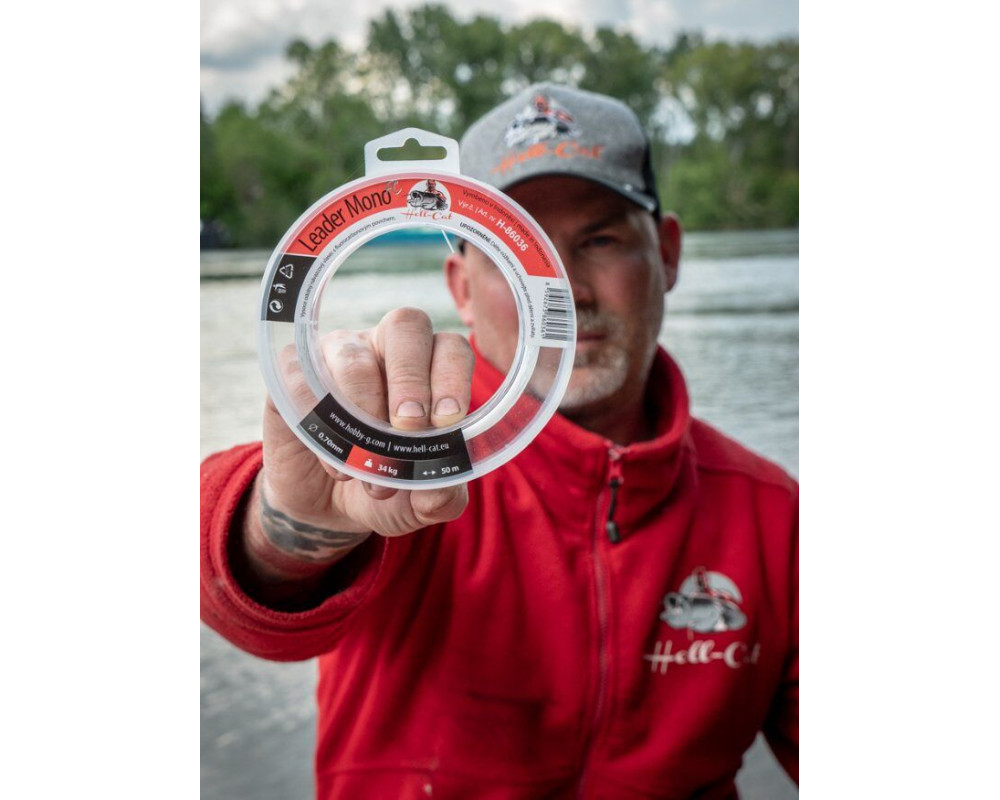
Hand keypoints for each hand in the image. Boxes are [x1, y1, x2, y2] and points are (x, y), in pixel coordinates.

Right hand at [256, 307, 474, 564]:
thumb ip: (441, 496)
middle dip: (410, 379)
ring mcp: (340, 352)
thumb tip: (440, 490)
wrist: (328, 505)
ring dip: (361, 414)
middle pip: (406, 326)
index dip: (452, 377)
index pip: (451, 347)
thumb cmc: (388, 487)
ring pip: (353, 358)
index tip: (448, 420)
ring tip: (362, 469)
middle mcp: (388, 348)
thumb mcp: (421, 503)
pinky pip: (301, 374)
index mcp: (431, 367)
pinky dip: (317, 419)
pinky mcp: (294, 369)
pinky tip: (331, 460)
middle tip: (408, 426)